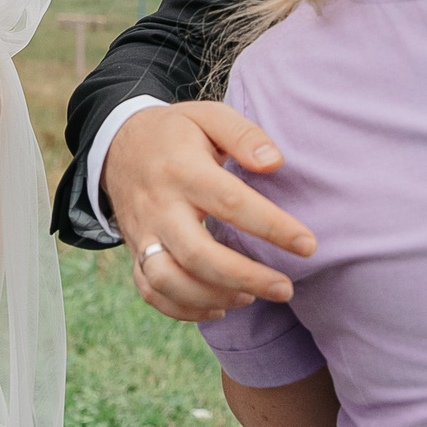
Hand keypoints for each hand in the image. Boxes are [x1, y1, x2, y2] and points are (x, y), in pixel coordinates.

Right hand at [103, 102, 314, 323]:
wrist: (118, 144)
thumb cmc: (177, 132)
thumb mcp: (208, 116)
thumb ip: (243, 134)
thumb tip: (275, 162)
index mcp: (182, 170)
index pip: (230, 202)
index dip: (272, 227)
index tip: (308, 245)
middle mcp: (159, 207)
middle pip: (197, 254)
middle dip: (244, 277)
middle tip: (286, 289)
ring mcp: (143, 234)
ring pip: (168, 281)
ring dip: (212, 298)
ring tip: (251, 298)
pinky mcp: (135, 252)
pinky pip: (151, 291)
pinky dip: (184, 310)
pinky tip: (220, 308)